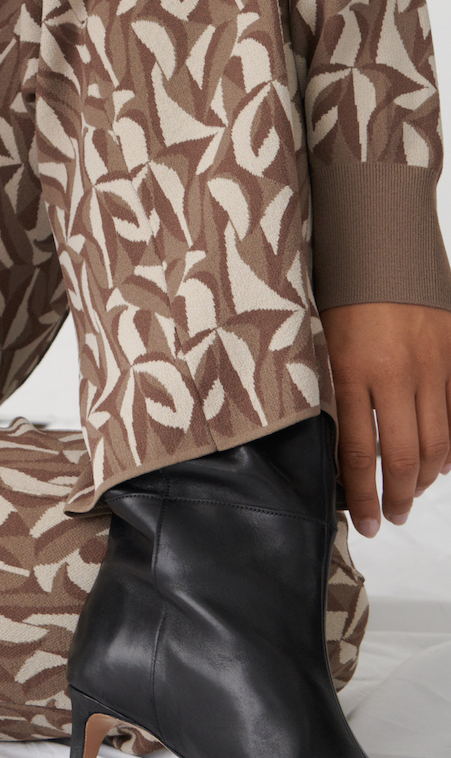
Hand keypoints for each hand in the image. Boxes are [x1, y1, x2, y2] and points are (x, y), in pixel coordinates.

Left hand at [321, 301, 450, 538]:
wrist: (380, 237)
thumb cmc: (341, 282)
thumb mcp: (319, 333)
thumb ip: (331, 383)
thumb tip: (333, 433)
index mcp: (353, 368)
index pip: (357, 450)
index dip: (362, 494)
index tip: (364, 520)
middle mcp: (396, 372)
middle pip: (405, 456)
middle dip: (398, 496)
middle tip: (390, 517)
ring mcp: (432, 364)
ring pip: (439, 441)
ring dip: (428, 476)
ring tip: (413, 492)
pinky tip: (443, 460)